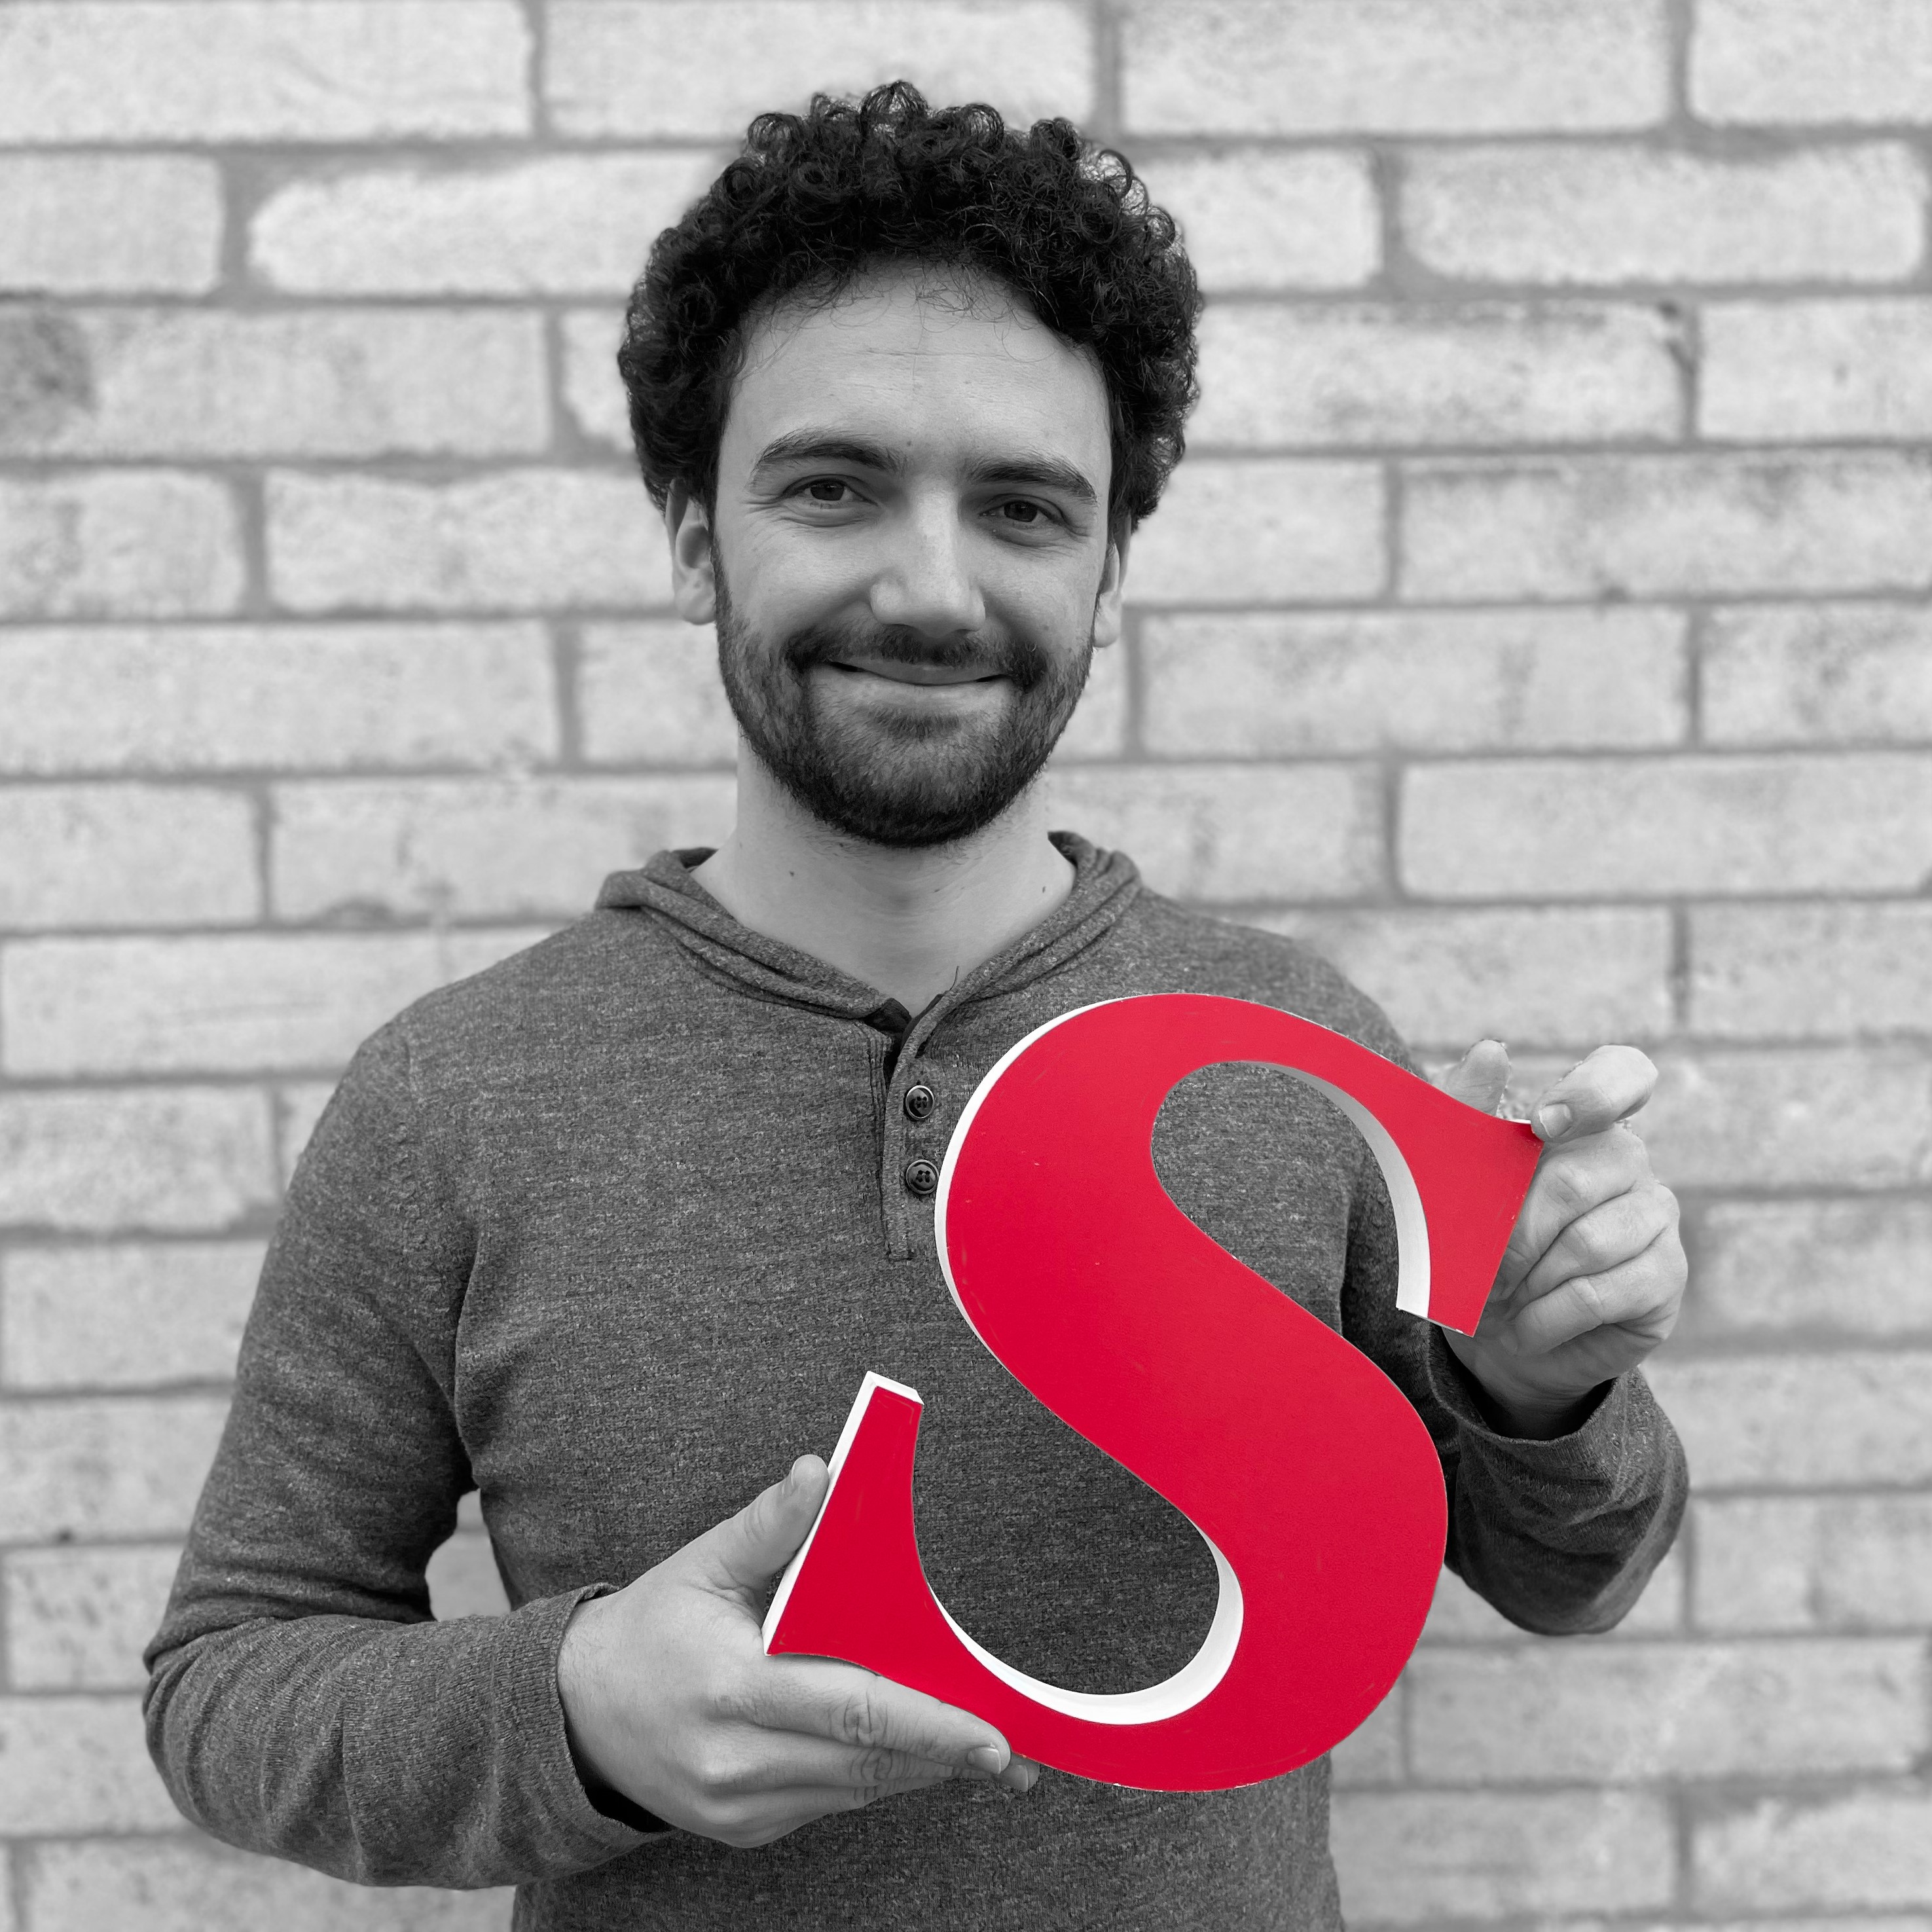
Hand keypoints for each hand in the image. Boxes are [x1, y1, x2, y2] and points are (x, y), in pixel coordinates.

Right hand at [556, 1455, 1036, 1846]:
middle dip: (944, 1753)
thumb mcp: (701, 1564)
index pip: (851, 1709)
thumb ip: (769, 1524)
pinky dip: (870, 1774)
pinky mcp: (745, 1829)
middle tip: (1010, 1751)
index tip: (991, 1736)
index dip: (929, 1725)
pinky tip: (903, 1749)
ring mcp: (740, 1805)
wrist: (577, 1715)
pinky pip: (829, 1803)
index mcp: (730, 1687)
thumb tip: (822, 1472)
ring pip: (857, 1789)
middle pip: (867, 1761)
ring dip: (916, 1766)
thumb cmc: (650, 1629)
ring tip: (977, 1749)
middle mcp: (736, 1759)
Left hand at [1436, 1041, 1684, 1438]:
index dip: (1593, 1093)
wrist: (1495, 1331)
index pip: (1622, 1071)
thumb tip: (1493, 1050)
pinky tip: (1526, 1327)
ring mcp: (1656, 1214)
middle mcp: (1628, 1158)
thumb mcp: (1447, 1179)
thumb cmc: (1473, 1244)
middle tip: (1480, 1270)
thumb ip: (1462, 1112)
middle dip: (1510, 1236)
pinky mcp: (1666, 1275)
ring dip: (1524, 1281)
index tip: (1542, 1125)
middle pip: (1572, 1181)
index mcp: (1582, 1120)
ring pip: (1586, 1243)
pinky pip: (1598, 1292)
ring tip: (1502, 1298)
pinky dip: (1545, 1315)